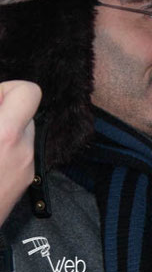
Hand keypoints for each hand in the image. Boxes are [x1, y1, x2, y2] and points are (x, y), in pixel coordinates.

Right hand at [0, 80, 41, 223]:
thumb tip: (0, 98)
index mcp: (4, 136)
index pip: (28, 92)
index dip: (6, 90)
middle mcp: (21, 149)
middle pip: (25, 111)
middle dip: (2, 111)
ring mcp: (25, 167)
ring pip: (23, 132)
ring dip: (3, 130)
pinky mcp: (24, 181)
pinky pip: (20, 152)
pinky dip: (5, 149)